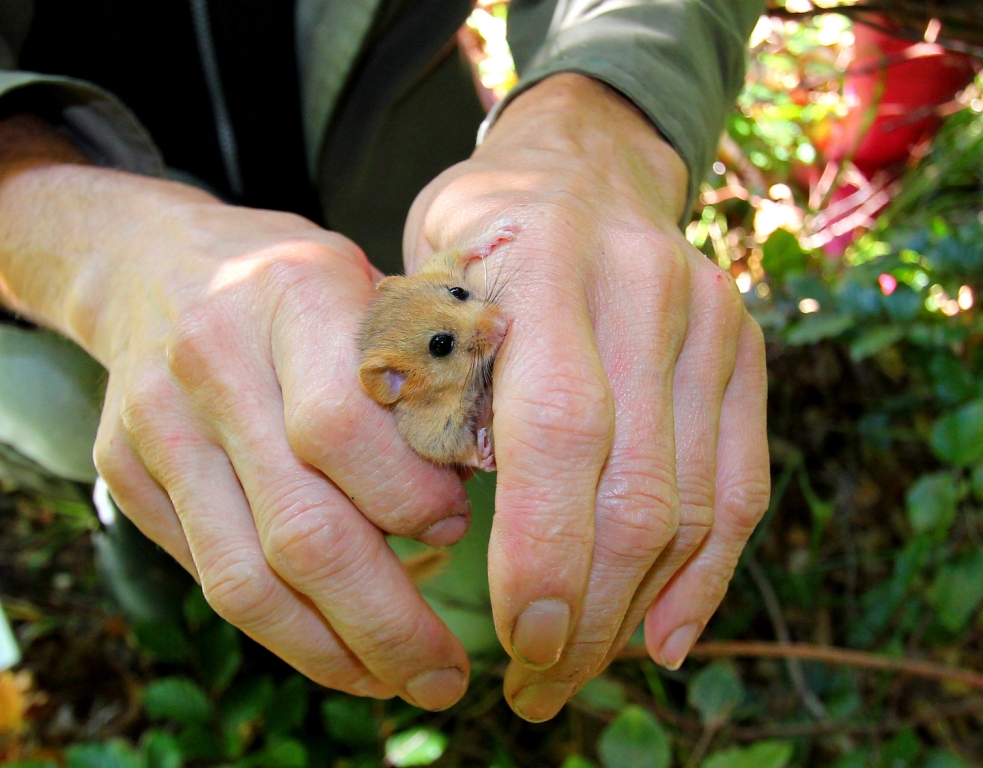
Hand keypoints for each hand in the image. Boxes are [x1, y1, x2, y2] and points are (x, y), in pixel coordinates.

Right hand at [0, 143, 473, 707]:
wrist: (154, 260)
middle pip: (302, 526)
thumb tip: (491, 488)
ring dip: (331, 650)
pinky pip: (208, 574)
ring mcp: (158, 421)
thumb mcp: (377, 286)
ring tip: (396, 681)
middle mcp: (214, 357)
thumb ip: (434, 371)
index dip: (413, 500)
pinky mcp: (125, 470)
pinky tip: (335, 648)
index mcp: (295, 291)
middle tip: (445, 675)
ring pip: (245, 576)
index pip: (348, 428)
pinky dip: (279, 629)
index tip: (462, 529)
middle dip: (386, 620)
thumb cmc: (300, 283)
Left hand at [404, 74, 770, 720]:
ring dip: (637, 609)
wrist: (580, 169)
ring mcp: (712, 321)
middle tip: (538, 687)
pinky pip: (742, 487)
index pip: (560, 431)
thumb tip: (434, 533)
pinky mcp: (747, 353)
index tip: (519, 646)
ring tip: (580, 670)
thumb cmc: (476, 242)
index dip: (544, 551)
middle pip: (638, 489)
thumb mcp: (422, 287)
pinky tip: (666, 638)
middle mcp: (647, 291)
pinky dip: (707, 574)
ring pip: (694, 503)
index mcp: (546, 266)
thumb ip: (425, 393)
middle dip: (588, 611)